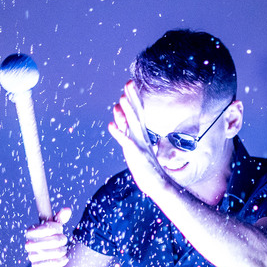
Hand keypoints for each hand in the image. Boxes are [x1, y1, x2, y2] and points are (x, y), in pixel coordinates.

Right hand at [24, 206, 72, 266]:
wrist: (44, 261)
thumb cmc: (49, 240)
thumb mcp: (54, 228)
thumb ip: (59, 219)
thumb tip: (67, 210)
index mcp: (30, 231)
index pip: (49, 227)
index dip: (58, 228)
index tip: (59, 229)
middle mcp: (28, 244)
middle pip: (55, 240)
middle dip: (63, 240)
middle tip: (63, 241)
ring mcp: (31, 256)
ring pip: (57, 251)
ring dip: (63, 250)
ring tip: (62, 250)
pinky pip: (55, 263)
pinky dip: (63, 260)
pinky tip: (63, 258)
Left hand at [107, 80, 169, 194]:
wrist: (156, 184)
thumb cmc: (147, 167)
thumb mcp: (140, 149)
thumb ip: (133, 135)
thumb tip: (129, 124)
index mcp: (143, 133)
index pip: (139, 111)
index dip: (134, 97)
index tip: (130, 83)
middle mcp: (142, 136)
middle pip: (136, 113)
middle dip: (132, 97)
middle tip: (128, 82)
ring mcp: (139, 144)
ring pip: (132, 124)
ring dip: (127, 111)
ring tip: (120, 98)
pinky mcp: (135, 153)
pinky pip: (125, 142)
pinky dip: (118, 133)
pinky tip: (110, 125)